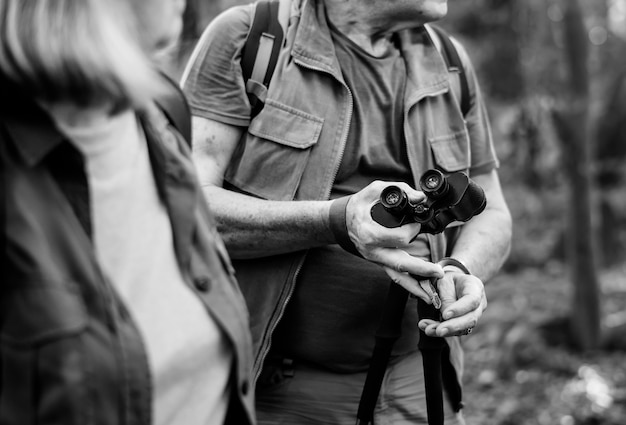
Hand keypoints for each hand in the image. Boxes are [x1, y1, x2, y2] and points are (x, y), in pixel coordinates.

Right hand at [345, 181, 444, 297]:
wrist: (342, 221)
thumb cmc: (359, 205)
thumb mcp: (375, 190)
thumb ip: (399, 190)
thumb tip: (421, 197)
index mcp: (369, 233)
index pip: (397, 238)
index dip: (412, 231)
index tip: (418, 223)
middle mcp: (372, 251)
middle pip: (399, 264)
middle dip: (421, 270)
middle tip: (439, 273)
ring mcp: (376, 259)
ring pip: (397, 277)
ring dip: (416, 287)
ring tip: (433, 296)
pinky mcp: (380, 263)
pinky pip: (396, 277)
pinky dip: (410, 285)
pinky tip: (424, 292)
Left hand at [418, 270, 486, 336]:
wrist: (452, 284)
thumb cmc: (449, 280)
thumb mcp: (445, 281)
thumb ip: (447, 297)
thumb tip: (446, 317)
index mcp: (475, 288)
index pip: (471, 300)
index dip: (459, 309)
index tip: (445, 315)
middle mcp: (479, 304)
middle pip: (471, 318)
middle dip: (453, 326)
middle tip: (439, 330)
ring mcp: (473, 316)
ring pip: (463, 328)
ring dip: (445, 331)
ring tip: (428, 330)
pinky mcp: (464, 325)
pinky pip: (455, 331)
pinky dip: (440, 330)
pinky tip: (427, 329)